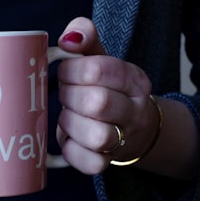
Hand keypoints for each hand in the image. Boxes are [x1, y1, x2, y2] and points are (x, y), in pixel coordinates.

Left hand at [54, 17, 162, 174]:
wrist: (133, 129)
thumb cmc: (107, 88)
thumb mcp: (100, 58)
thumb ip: (85, 37)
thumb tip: (70, 37)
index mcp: (135, 80)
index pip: (99, 69)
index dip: (72, 69)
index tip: (64, 71)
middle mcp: (135, 111)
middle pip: (97, 103)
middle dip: (70, 96)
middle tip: (64, 93)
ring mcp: (124, 140)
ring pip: (96, 136)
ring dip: (70, 124)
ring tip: (67, 116)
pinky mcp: (106, 163)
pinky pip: (87, 162)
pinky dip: (71, 150)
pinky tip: (69, 137)